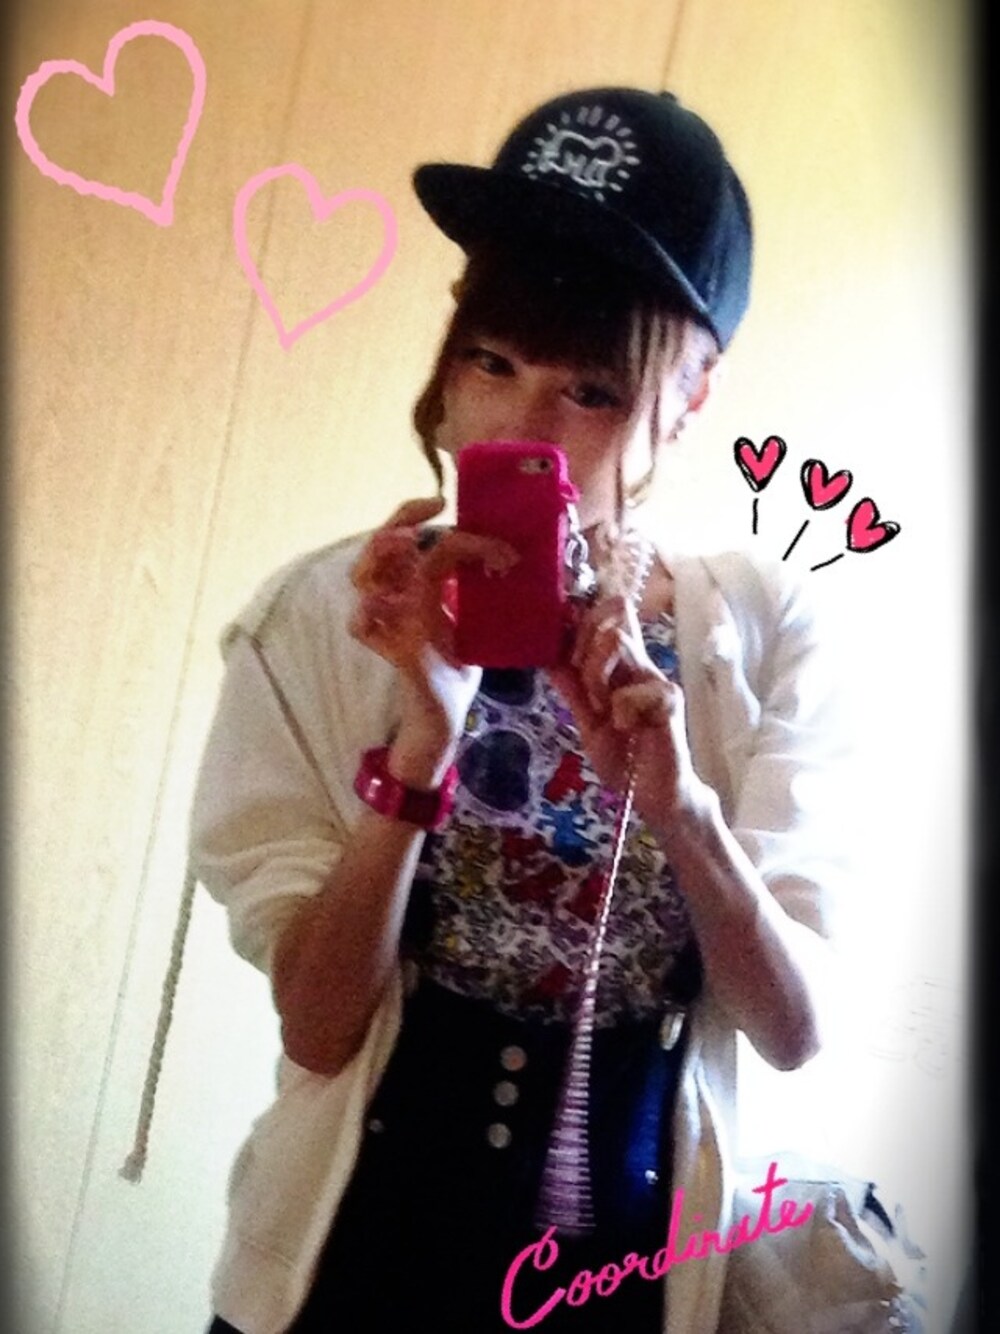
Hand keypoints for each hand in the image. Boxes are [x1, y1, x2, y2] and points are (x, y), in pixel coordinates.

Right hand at [349, 497, 517, 749]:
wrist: (448, 711)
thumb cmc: (457, 660)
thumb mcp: (473, 612)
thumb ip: (474, 582)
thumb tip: (506, 547)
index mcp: (414, 582)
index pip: (408, 534)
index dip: (423, 514)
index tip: (449, 505)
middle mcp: (397, 596)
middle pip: (378, 546)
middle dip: (400, 520)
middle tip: (431, 511)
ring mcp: (391, 621)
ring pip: (362, 577)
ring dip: (380, 554)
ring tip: (407, 543)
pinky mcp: (396, 649)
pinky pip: (361, 627)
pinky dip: (366, 612)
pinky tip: (383, 602)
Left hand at [549, 595, 702, 834]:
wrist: (653, 795)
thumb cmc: (625, 756)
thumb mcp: (587, 721)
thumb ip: (572, 690)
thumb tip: (548, 657)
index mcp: (622, 666)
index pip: (609, 616)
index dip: (583, 618)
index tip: (564, 650)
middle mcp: (640, 665)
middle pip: (612, 615)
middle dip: (582, 647)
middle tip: (584, 687)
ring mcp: (656, 679)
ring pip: (617, 641)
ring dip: (596, 676)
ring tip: (603, 709)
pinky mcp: (670, 699)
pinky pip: (632, 689)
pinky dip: (620, 712)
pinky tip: (629, 731)